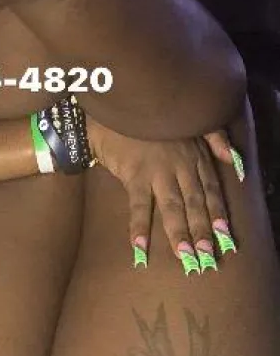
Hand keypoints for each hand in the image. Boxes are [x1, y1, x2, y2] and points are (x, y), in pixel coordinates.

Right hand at [87, 117, 240, 272]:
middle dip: (203, 230)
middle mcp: (181, 164)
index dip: (218, 213)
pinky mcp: (135, 173)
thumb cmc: (152, 112)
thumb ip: (214, 137)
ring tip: (185, 256)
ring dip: (179, 233)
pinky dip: (139, 226)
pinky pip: (139, 205)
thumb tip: (232, 159)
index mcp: (195, 154)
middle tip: (207, 257)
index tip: (225, 236)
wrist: (122, 98)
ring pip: (173, 207)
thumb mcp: (188, 119)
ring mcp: (158, 170)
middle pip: (195, 203)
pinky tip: (140, 248)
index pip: (211, 189)